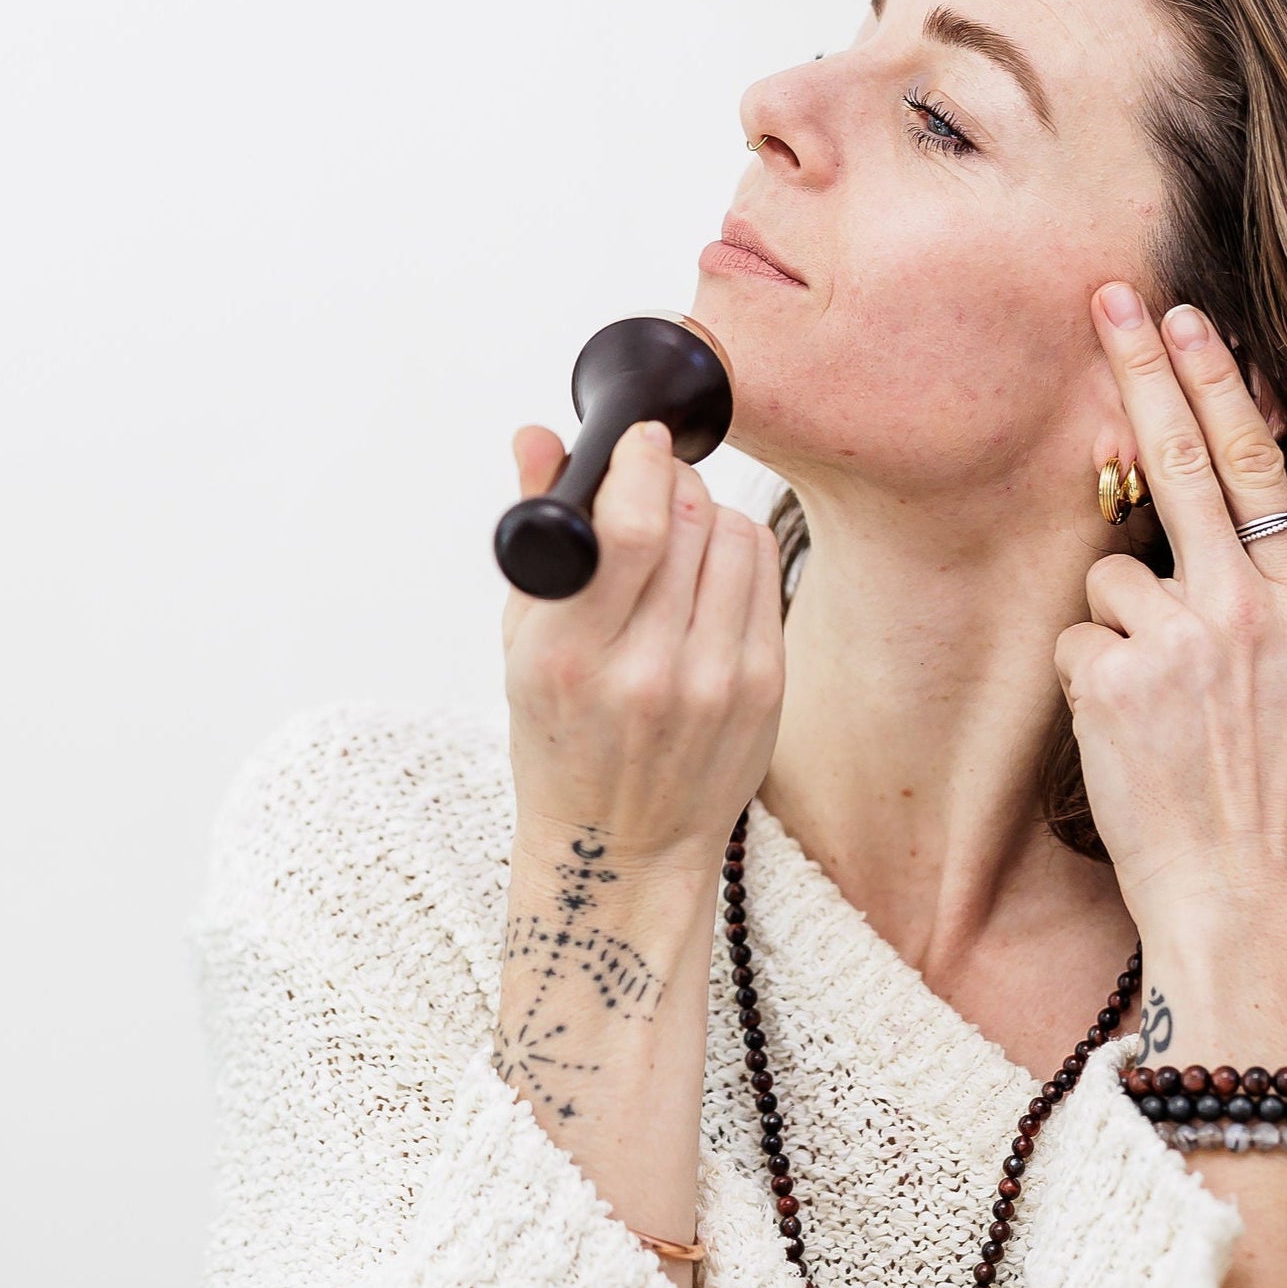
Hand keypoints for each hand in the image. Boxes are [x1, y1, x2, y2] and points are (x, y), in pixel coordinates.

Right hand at [501, 417, 785, 873]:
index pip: (627, 527)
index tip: (636, 442)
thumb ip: (537, 534)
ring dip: (704, 510)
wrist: (623, 849)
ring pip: (733, 533)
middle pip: (686, 515)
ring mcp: (714, 683)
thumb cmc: (561, 741)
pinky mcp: (764, 689)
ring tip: (674, 533)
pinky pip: (763, 572)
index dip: (639, 462)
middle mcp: (646, 672)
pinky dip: (735, 550)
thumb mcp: (522, 645)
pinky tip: (706, 573)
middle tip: (650, 480)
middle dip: (667, 476)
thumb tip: (537, 437)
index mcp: (568, 658)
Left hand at [1054, 286, 1286, 946]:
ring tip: (1153, 701)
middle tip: (1106, 299)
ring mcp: (1176, 637)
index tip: (1188, 319)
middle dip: (1140, 372)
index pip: (1258, 467)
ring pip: (1110, 574)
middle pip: (1181, 460)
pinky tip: (1121, 728)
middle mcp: (1244, 605)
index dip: (1218, 386)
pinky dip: (1088, 675)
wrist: (1237, 896)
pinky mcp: (1113, 677)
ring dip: (1116, 620)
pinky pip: (1077, 638)